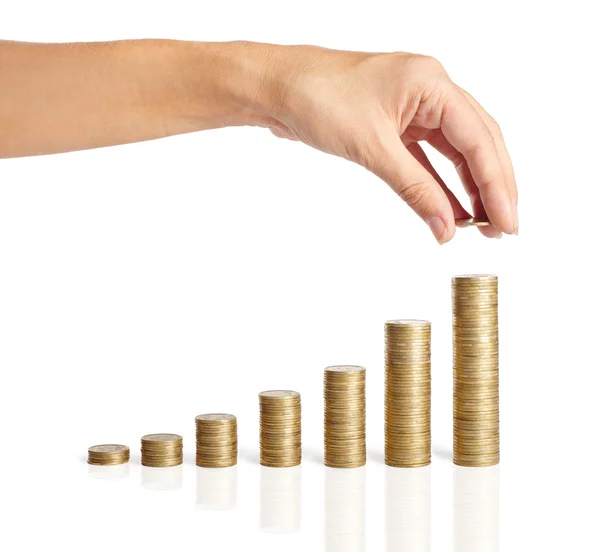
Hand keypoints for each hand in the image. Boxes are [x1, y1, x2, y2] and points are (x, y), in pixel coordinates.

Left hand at [265, 47, 517, 242]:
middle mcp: (429, 92)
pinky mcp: (396, 126)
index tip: (507, 220)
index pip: (478, 138)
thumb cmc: (318, 99)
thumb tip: (445, 226)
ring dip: (470, 188)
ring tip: (484, 224)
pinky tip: (453, 209)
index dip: (497, 183)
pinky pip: (429, 159)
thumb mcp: (372, 148)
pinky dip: (441, 185)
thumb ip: (414, 188)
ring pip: (455, 152)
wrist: (278, 90)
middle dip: (493, 187)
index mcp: (431, 83)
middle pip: (476, 143)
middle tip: (502, 228)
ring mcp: (414, 109)